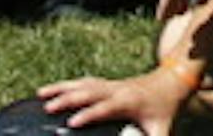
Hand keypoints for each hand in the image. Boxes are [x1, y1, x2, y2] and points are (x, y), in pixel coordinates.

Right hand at [38, 68, 189, 134]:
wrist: (172, 82)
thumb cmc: (166, 108)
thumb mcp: (162, 130)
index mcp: (128, 101)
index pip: (104, 108)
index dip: (88, 115)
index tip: (72, 123)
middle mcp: (116, 90)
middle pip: (88, 92)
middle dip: (67, 99)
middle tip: (48, 108)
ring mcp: (110, 84)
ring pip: (82, 84)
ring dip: (61, 88)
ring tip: (40, 94)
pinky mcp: (107, 83)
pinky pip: (84, 82)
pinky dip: (68, 85)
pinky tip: (54, 89)